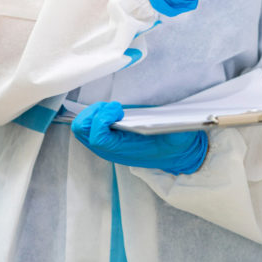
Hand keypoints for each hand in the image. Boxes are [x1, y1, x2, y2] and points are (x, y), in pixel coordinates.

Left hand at [71, 101, 206, 174]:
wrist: (176, 152)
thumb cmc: (175, 143)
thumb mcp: (179, 135)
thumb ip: (172, 128)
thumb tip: (170, 119)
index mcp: (124, 151)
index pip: (98, 139)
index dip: (102, 120)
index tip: (119, 110)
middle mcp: (110, 149)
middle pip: (82, 131)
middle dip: (93, 114)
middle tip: (113, 108)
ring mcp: (106, 143)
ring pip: (82, 127)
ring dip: (93, 112)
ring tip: (113, 108)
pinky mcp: (107, 136)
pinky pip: (88, 124)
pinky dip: (95, 113)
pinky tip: (112, 111)